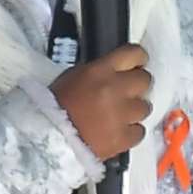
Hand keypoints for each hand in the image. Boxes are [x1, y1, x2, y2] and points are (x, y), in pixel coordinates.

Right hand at [52, 46, 151, 162]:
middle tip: (126, 93)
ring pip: (145, 107)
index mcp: (100, 71)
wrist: (47, 139)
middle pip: (145, 80)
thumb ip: (99, 71)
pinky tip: (118, 131)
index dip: (138, 58)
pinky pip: (139, 131)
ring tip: (118, 116)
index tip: (138, 63)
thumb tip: (117, 71)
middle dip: (137, 86)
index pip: (134, 53)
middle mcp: (115, 89)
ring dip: (134, 110)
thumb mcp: (73, 77)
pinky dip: (131, 132)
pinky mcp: (123, 138)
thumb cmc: (53, 107)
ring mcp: (122, 114)